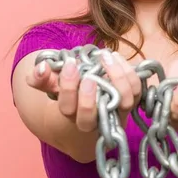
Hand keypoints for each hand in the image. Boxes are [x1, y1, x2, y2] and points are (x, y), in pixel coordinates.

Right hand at [26, 50, 141, 131]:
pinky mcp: (131, 104)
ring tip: (106, 57)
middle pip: (89, 118)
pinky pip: (136, 91)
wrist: (94, 113)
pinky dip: (130, 73)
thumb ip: (41, 78)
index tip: (71, 65)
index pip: (67, 109)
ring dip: (117, 79)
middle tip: (89, 75)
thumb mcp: (53, 86)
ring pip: (122, 103)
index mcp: (71, 115)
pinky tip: (116, 57)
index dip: (68, 88)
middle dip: (88, 97)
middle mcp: (93, 120)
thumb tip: (41, 68)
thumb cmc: (72, 95)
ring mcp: (114, 112)